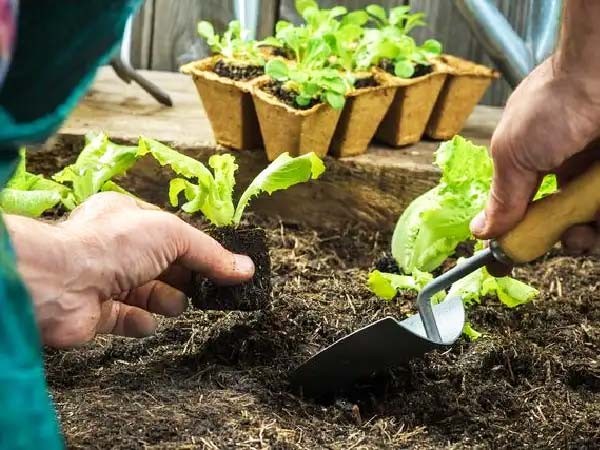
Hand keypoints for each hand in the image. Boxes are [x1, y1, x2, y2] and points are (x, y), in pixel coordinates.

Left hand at [5, 192, 254, 348]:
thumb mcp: (173, 235)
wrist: (58, 283)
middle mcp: (115, 247)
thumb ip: (210, 254)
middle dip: (185, 278)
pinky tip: (146, 321)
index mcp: (128, 218)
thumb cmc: (113, 245)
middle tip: (209, 291)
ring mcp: (105, 281)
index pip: (172, 234)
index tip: (223, 268)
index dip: (198, 250)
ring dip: (166, 300)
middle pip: (163, 266)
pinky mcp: (96, 314)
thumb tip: (247, 269)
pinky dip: (140, 322)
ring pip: (148, 293)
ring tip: (174, 304)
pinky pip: (127, 319)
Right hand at [470, 56, 599, 254]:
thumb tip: (480, 231)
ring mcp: (595, 173)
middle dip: (562, 240)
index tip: (514, 259)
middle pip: (562, 221)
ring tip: (587, 233)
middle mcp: (567, 169)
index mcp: (534, 164)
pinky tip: (596, 218)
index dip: (521, 235)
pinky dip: (599, 222)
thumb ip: (502, 198)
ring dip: (586, 237)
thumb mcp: (513, 155)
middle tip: (567, 242)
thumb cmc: (552, 104)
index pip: (524, 209)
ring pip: (590, 220)